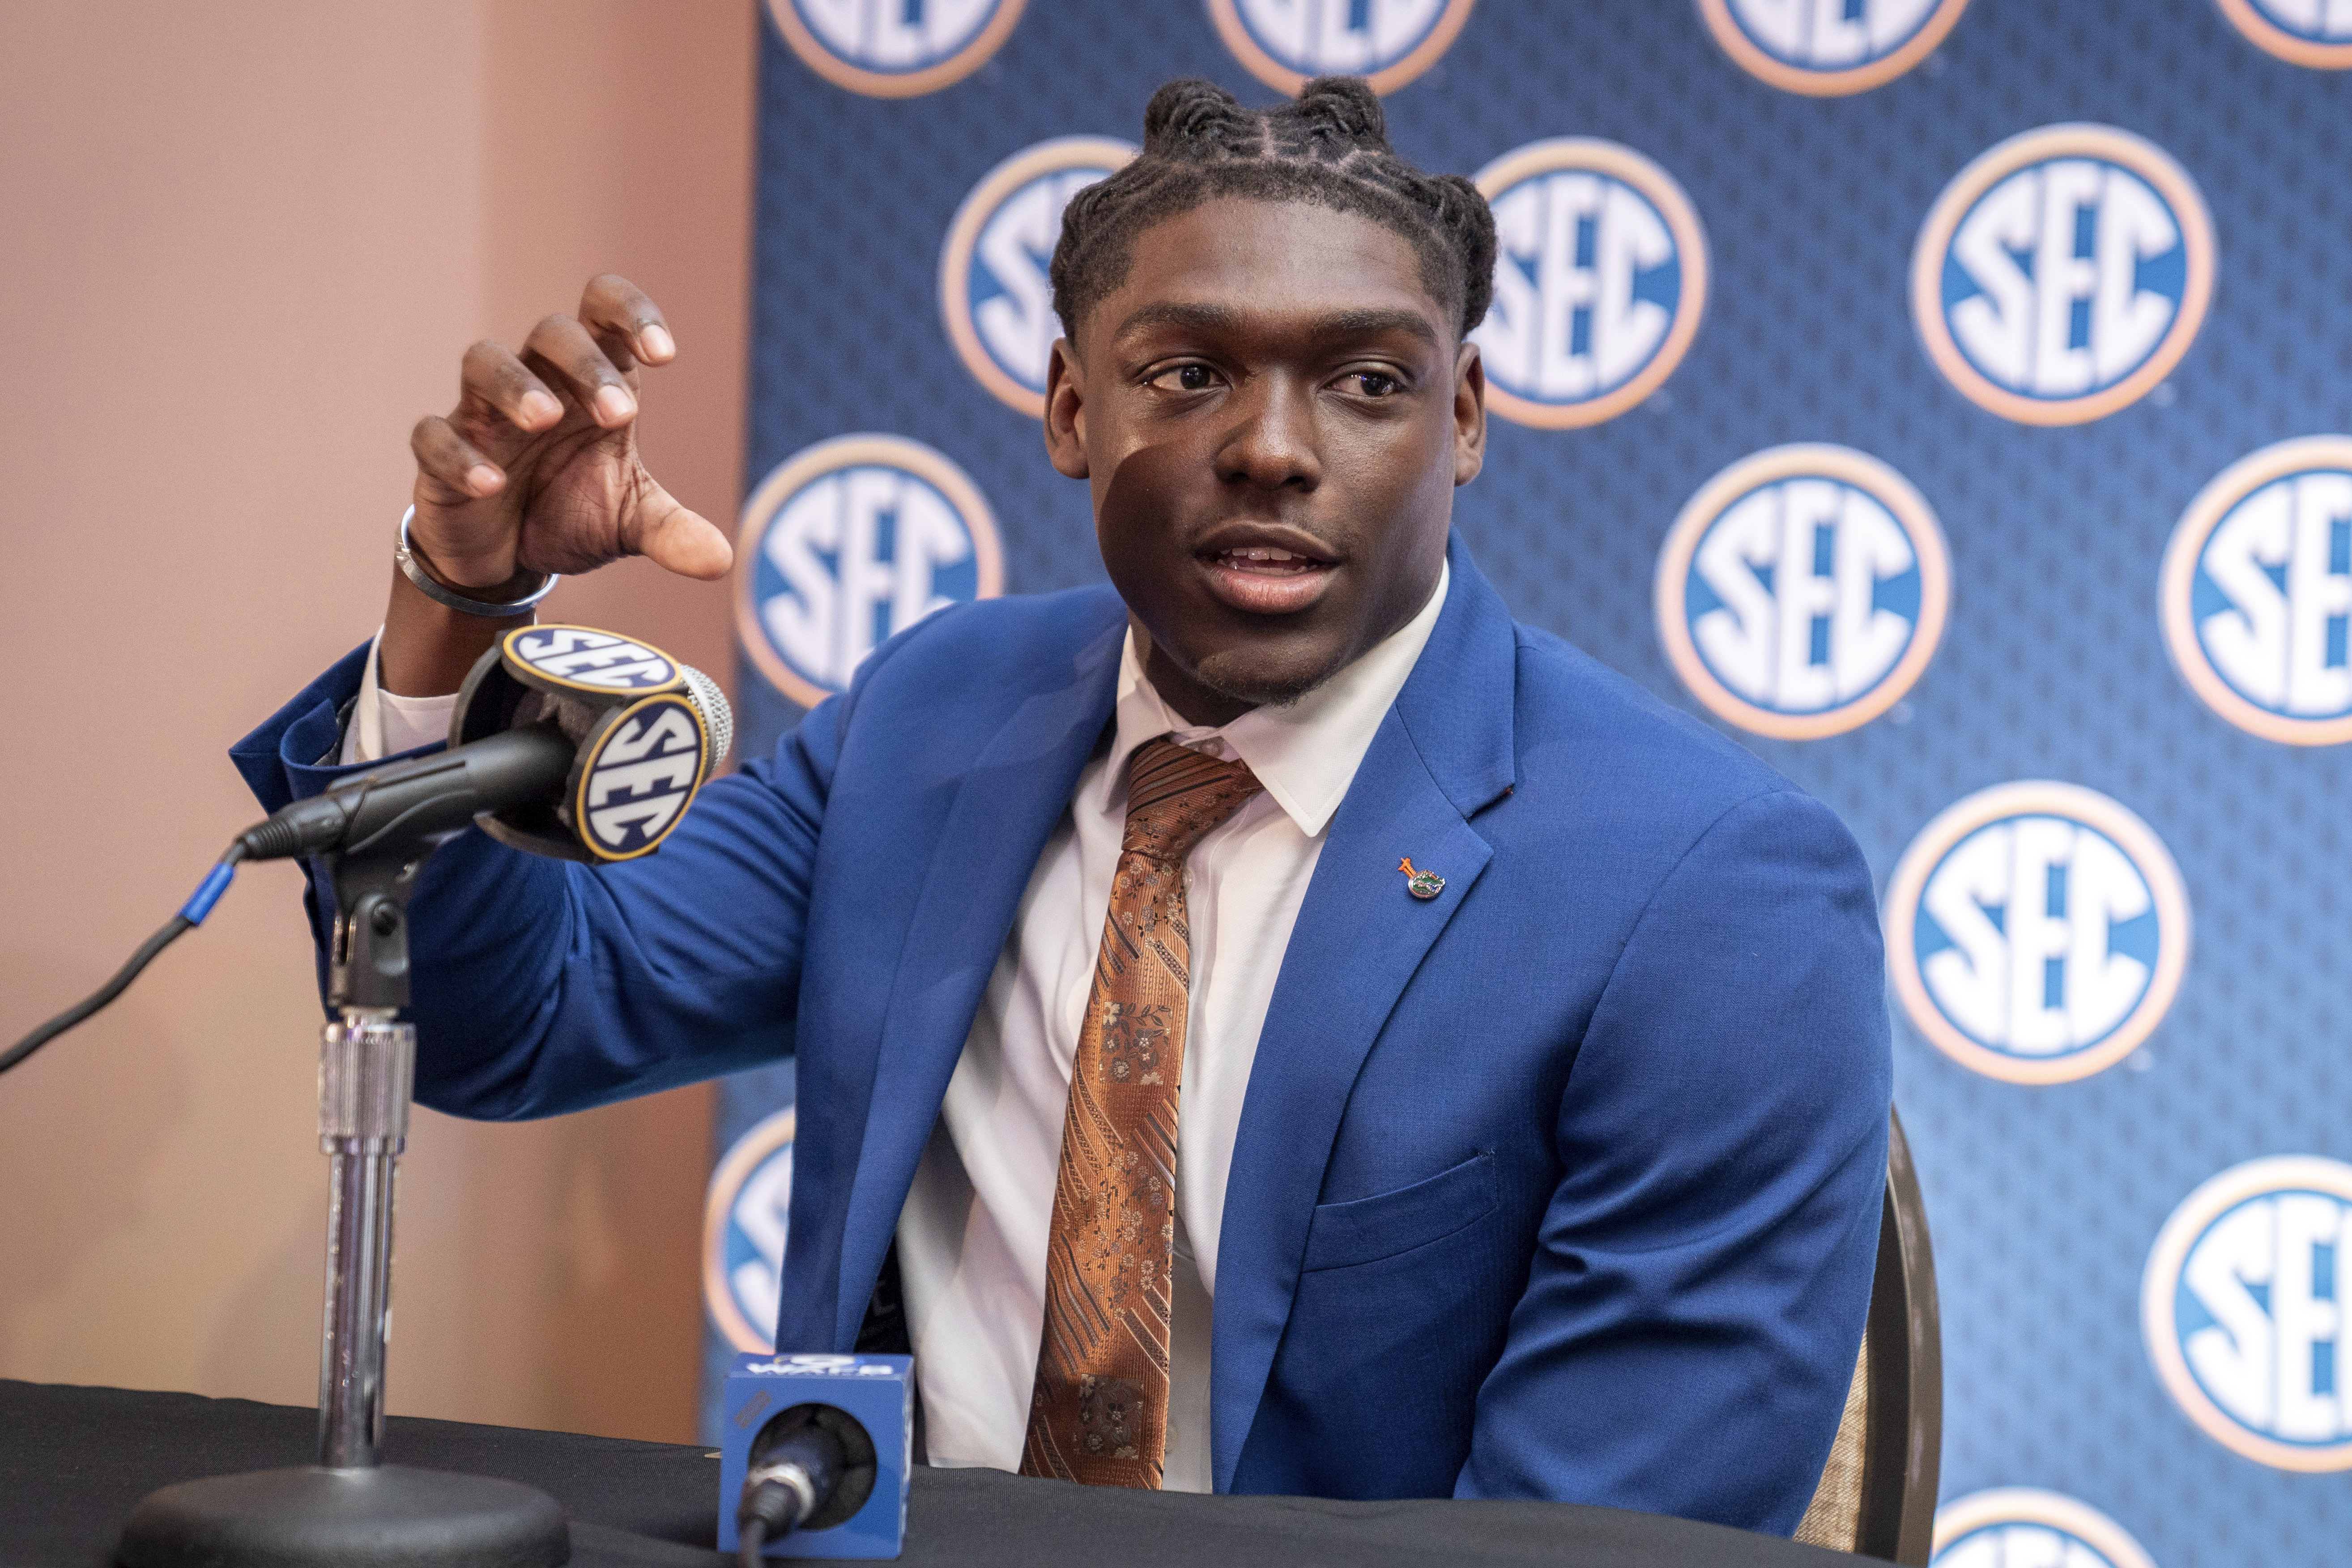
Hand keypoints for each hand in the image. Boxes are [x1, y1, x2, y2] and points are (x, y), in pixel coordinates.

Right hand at [405, 274, 731, 588]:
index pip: (604, 311)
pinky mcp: (440, 453)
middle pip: (551, 332)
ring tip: (546, 418)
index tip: (664, 354)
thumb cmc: (572, 511)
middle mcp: (537, 382)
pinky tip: (491, 486)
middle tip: (620, 415)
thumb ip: (674, 533)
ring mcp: (482, 413)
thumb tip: (724, 561)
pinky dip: (461, 455)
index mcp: (591, 382)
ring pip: (484, 361)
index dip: (632, 315)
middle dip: (585, 365)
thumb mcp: (630, 523)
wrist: (509, 558)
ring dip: (515, 385)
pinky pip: (435, 435)